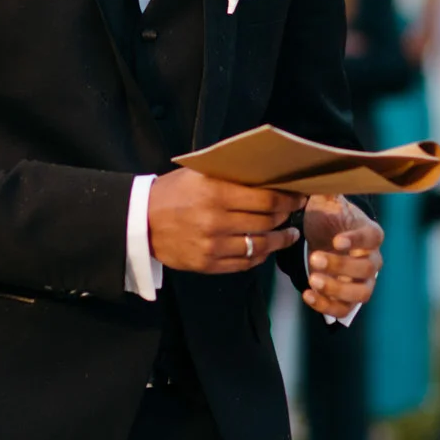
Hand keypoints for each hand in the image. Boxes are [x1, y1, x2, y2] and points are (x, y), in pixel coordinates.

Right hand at [147, 169, 303, 273]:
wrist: (140, 222)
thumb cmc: (172, 193)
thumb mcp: (200, 175)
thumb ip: (231, 176)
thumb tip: (268, 175)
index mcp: (216, 193)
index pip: (266, 198)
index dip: (288, 198)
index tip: (298, 196)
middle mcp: (216, 221)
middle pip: (266, 221)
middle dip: (285, 216)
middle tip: (294, 212)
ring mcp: (213, 246)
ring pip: (260, 245)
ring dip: (279, 239)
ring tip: (288, 234)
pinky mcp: (208, 264)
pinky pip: (244, 263)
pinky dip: (259, 256)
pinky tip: (266, 249)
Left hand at [301, 195, 381, 319]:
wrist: (322, 238)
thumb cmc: (329, 218)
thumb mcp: (327, 201)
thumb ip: (326, 191)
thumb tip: (319, 174)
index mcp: (370, 234)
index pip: (371, 238)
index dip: (356, 240)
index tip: (337, 240)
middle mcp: (373, 260)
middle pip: (367, 268)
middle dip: (341, 265)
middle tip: (314, 258)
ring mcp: (363, 283)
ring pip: (360, 294)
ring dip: (338, 289)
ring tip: (313, 280)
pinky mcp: (348, 300)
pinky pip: (344, 310)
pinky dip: (327, 306)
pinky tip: (307, 294)